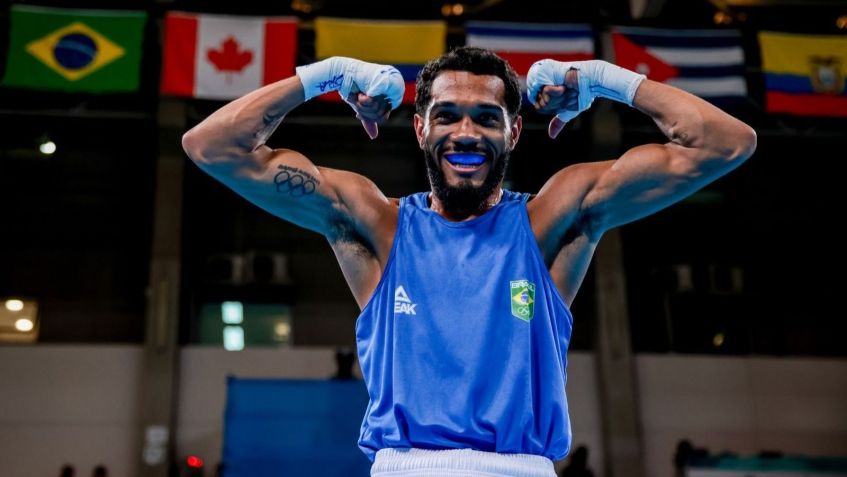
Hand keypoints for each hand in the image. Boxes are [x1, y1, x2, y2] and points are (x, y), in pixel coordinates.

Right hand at [296, 57, 404, 138]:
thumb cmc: (352, 88)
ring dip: (363, 105)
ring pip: (377, 109)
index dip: (370, 117)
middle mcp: (394, 88)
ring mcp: (390, 83)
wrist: (342, 74)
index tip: (358, 112)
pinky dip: (364, 100)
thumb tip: (374, 136)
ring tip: (359, 95)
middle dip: (365, 112)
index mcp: (391, 95)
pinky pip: (374, 102)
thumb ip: (370, 120)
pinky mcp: (383, 81)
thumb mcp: (363, 107)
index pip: (383, 117)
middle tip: (358, 101)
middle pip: (381, 115)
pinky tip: (360, 93)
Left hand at [527, 59, 645, 138]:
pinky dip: (556, 91)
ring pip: (542, 99)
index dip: (551, 108)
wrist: (590, 82)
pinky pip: (545, 91)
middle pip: (539, 104)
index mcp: (545, 94)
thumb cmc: (582, 94)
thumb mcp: (568, 111)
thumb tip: (551, 136)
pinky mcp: (545, 72)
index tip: (565, 101)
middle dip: (555, 103)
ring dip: (557, 98)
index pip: (539, 108)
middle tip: (567, 93)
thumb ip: (558, 122)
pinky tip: (563, 86)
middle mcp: (542, 86)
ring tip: (566, 89)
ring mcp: (543, 79)